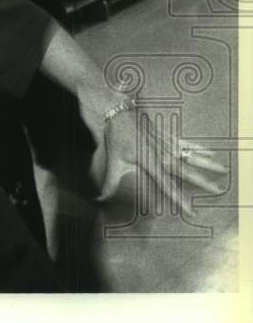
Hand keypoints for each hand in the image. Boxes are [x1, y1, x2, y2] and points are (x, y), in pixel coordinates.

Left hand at [84, 88, 226, 214]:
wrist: (117, 112)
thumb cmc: (115, 138)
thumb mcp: (112, 162)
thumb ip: (109, 183)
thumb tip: (100, 199)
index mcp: (149, 162)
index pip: (166, 184)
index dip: (178, 198)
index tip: (190, 210)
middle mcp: (161, 154)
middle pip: (185, 170)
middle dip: (202, 181)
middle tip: (218, 190)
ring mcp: (165, 143)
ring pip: (189, 155)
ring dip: (206, 163)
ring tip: (223, 170)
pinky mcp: (166, 135)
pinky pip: (185, 143)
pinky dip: (198, 148)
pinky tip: (211, 152)